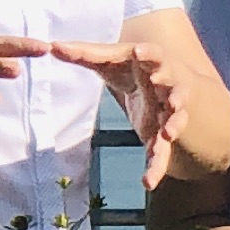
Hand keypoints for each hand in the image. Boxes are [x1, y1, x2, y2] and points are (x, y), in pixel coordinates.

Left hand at [39, 36, 207, 187]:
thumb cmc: (134, 67)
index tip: (141, 53)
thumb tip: (52, 47)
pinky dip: (157, 167)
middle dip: (173, 92)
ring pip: (176, 120)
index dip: (149, 55)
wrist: (164, 83)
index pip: (155, 56)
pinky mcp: (162, 135)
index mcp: (153, 63)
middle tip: (169, 95)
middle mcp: (167, 87)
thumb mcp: (110, 60)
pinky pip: (163, 152)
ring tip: (168, 134)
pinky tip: (148, 182)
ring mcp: (168, 112)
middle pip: (174, 89)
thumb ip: (84, 54)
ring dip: (175, 125)